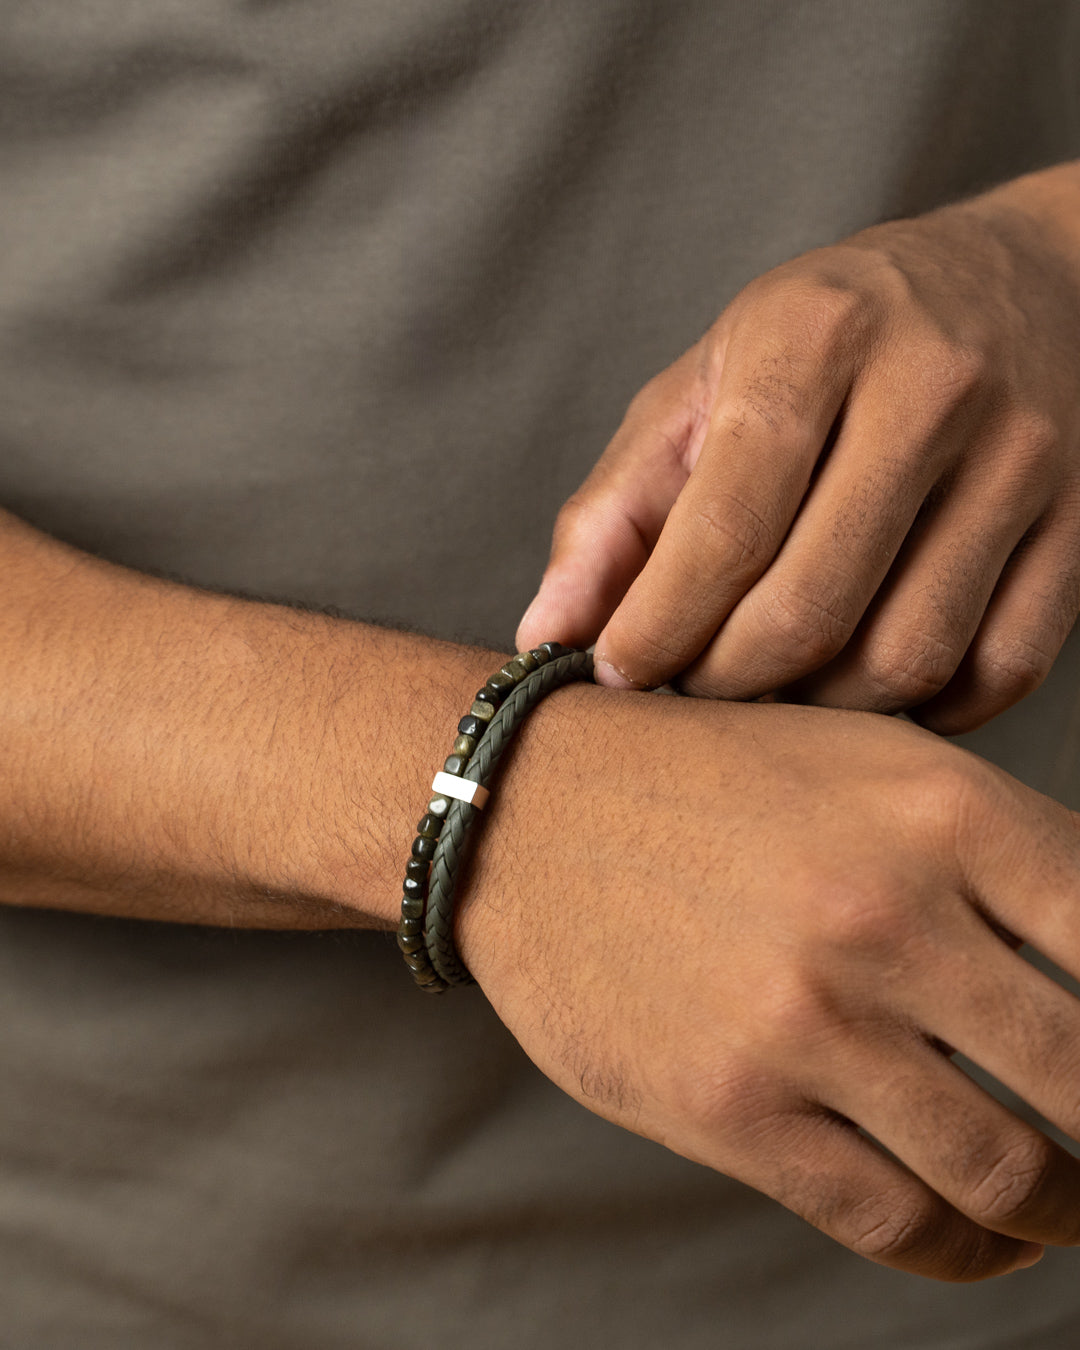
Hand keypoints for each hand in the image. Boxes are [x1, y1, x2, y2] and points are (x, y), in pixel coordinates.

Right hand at [458, 687, 1079, 1279]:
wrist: (526, 809)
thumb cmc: (707, 779)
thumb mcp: (864, 759)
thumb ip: (994, 854)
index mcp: (939, 808)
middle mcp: (885, 912)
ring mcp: (806, 1019)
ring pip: (1010, 1173)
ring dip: (1068, 1209)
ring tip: (1071, 1206)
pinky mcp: (731, 1107)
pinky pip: (897, 1222)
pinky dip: (971, 1253)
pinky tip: (986, 1238)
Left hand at [517, 167, 1079, 733]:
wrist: (1018, 278)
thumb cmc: (827, 344)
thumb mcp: (703, 390)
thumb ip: (617, 510)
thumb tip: (546, 631)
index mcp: (814, 338)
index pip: (724, 529)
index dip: (656, 629)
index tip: (614, 673)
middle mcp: (930, 390)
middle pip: (811, 610)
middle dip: (725, 682)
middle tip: (688, 687)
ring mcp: (1022, 458)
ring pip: (907, 655)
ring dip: (818, 708)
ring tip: (769, 687)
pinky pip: (1000, 667)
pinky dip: (922, 710)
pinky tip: (864, 685)